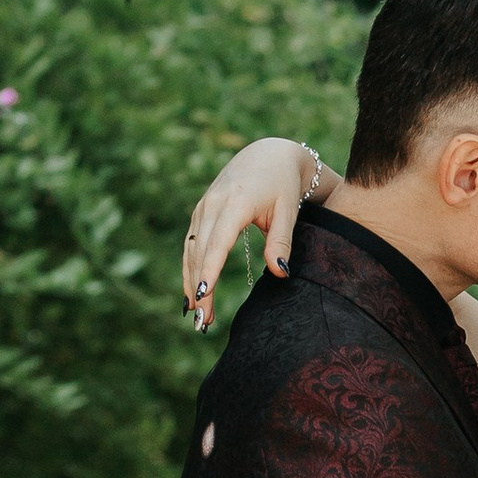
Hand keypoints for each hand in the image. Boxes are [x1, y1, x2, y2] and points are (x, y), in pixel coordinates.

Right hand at [183, 135, 318, 329]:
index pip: (217, 242)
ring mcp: (203, 207)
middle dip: (199, 288)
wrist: (268, 154)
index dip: (209, 270)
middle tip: (203, 322)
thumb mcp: (288, 211)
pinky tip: (192, 294)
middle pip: (200, 252)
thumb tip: (280, 273)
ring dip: (191, 282)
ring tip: (196, 316)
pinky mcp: (201, 213)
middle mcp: (213, 204)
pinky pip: (192, 244)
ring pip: (192, 250)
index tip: (203, 296)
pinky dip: (190, 269)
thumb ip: (281, 242)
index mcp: (235, 202)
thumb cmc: (283, 184)